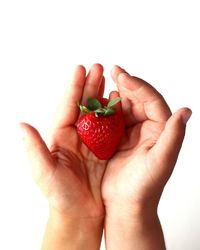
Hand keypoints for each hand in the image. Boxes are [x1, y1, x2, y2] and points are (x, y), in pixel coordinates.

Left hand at [21, 64, 106, 249]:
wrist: (80, 213)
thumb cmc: (61, 196)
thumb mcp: (45, 173)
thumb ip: (34, 150)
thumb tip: (21, 126)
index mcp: (60, 138)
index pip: (66, 107)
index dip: (73, 88)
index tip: (80, 69)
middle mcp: (74, 136)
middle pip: (82, 106)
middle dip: (90, 86)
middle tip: (98, 67)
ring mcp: (91, 142)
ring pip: (97, 113)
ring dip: (103, 96)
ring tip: (110, 79)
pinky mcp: (103, 149)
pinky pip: (110, 128)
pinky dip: (115, 114)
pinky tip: (120, 104)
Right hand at [102, 66, 191, 249]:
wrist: (126, 203)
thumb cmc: (144, 186)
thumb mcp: (161, 161)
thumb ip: (174, 136)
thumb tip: (186, 110)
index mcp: (161, 130)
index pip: (152, 101)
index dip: (138, 86)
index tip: (122, 76)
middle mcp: (148, 128)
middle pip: (138, 99)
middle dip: (126, 84)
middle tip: (113, 71)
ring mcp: (132, 132)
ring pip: (125, 107)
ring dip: (116, 94)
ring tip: (104, 81)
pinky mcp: (118, 138)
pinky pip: (113, 119)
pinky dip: (106, 109)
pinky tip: (99, 102)